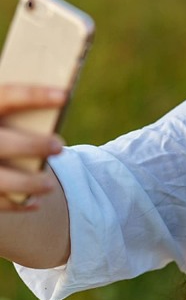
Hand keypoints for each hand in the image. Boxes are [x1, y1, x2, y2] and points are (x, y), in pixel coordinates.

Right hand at [0, 85, 66, 210]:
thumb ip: (21, 114)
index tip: (64, 96)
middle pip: (1, 143)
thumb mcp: (4, 117)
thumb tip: (61, 104)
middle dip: (31, 145)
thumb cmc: (1, 128)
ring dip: (26, 183)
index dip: (35, 95)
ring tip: (50, 185)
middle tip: (59, 146)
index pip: (7, 96)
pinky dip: (15, 204)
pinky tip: (35, 202)